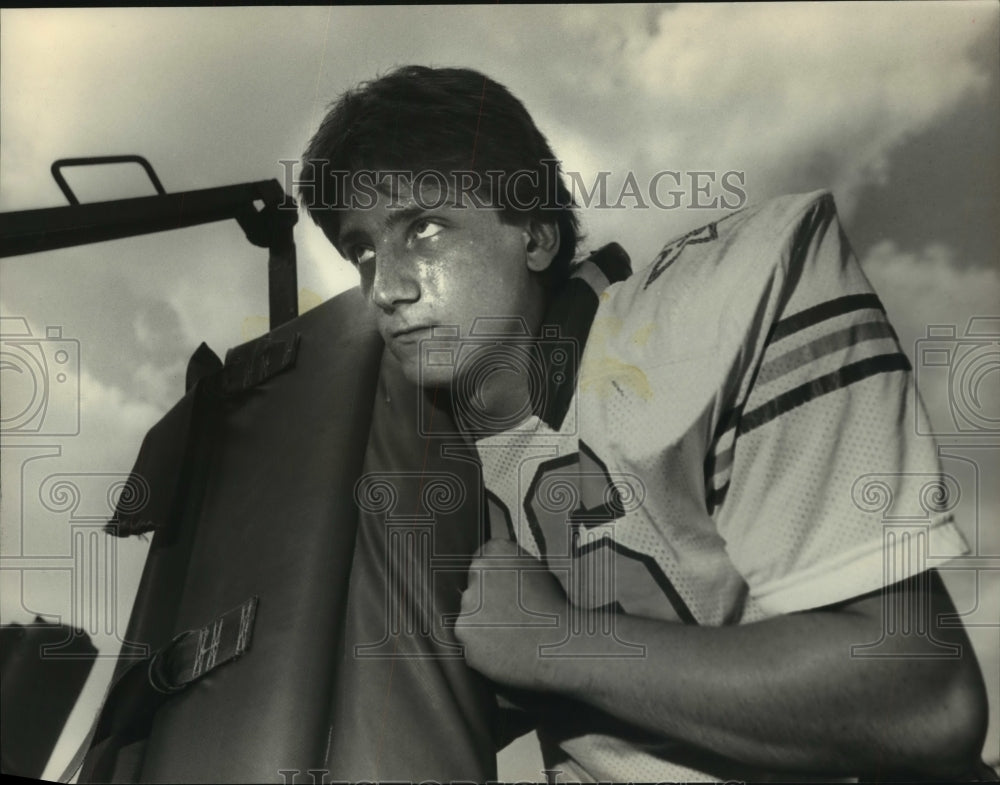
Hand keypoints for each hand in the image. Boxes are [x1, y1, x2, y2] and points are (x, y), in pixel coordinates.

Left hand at [454, 538, 568, 689]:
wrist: (561, 643)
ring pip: (470, 615)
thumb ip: (512, 566)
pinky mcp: (464, 631)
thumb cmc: (556, 609)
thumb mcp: (538, 571)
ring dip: (484, 624)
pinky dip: (482, 646)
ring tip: (512, 632)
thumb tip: (501, 570)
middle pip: (474, 588)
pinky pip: (470, 639)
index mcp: (497, 552)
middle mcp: (478, 572)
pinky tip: (505, 647)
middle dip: (487, 602)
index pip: (483, 560)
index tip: (503, 589)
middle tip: (511, 615)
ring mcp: (468, 603)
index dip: (494, 577)